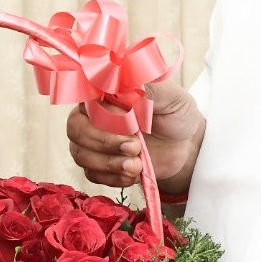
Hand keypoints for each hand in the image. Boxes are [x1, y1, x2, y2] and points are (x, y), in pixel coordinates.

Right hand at [67, 80, 204, 192]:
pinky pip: (91, 174)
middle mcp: (91, 115)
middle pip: (75, 129)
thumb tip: (126, 84)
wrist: (184, 144)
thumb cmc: (175, 113)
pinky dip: (111, 178)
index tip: (132, 125)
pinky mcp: (98, 164)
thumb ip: (149, 88)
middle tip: (135, 147)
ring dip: (108, 163)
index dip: (104, 115)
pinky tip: (132, 174)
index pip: (86, 100)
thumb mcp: (170, 96)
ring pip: (80, 154)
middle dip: (104, 142)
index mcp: (105, 92)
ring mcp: (92, 141)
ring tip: (136, 165)